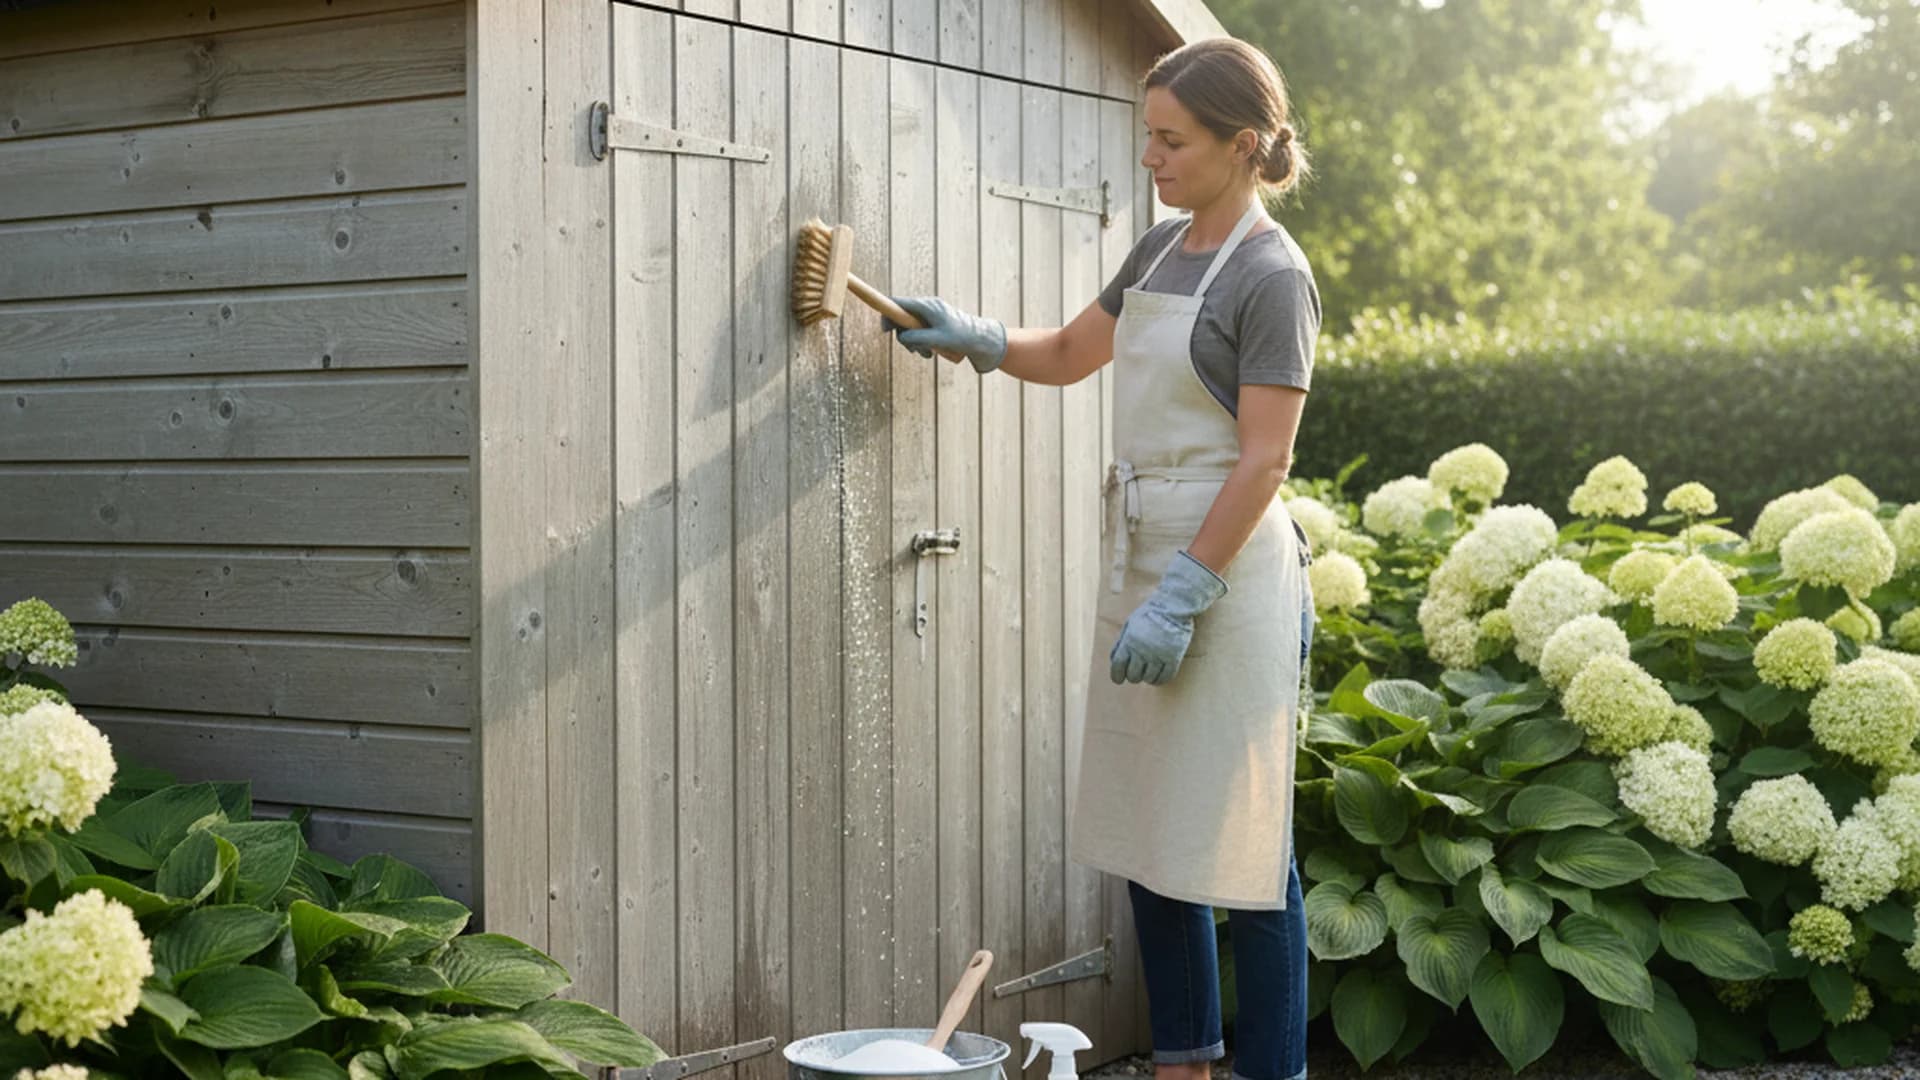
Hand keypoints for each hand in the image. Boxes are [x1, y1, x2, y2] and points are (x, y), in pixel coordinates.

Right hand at [883, 296, 1007, 373]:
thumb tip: (901, 337)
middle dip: (904, 335)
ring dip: (914, 342)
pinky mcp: (937, 322)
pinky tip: (931, 352)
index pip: (898, 303)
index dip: (887, 314)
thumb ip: (915, 337)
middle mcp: (928, 306)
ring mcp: (932, 313)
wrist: (982, 339)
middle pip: (902, 317)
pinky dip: (922, 342)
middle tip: (913, 350)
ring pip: (911, 327)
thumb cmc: (961, 337)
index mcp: (926, 305)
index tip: (885, 330)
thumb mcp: (936, 340)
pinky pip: (921, 330)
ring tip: (926, 354)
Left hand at [1109, 550, 1228, 684]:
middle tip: (1136, 672)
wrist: (1173, 606)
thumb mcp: (1129, 625)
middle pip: (1133, 675)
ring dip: (1146, 678)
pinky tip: (1158, 676)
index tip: (1118, 680)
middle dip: (1133, 676)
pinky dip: (1159, 680)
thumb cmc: (1149, 614)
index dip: (1117, 676)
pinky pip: (1165, 677)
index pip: (1118, 666)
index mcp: (1129, 642)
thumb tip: (1114, 661)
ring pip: (1149, 678)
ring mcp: (1158, 655)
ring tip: (1148, 672)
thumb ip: (1121, 643)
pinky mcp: (1173, 658)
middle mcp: (1142, 651)